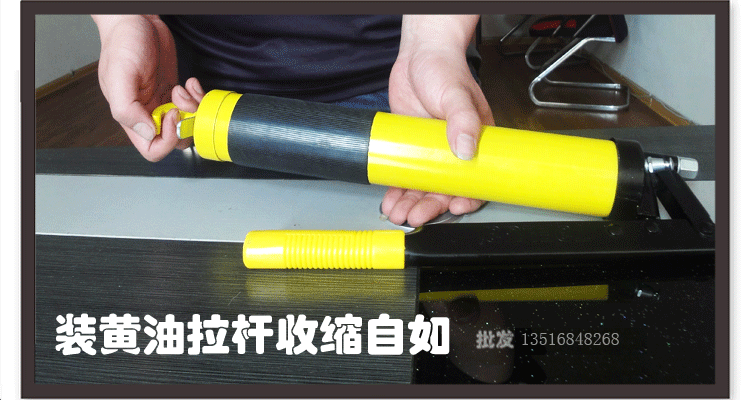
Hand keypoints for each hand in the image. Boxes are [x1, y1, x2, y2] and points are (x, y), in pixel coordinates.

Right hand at [93, 15, 190, 160]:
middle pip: (173, 141)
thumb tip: (145, 132)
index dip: (166, 140)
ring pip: (187, 124)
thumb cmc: (123, 43)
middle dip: (184, 124)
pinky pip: (193, 107)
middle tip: (181, 103)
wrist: (136, 20)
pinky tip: (189, 83)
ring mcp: (162, 103)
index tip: (171, 116)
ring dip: (192, 109)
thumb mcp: (119, 76)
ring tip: (183, 89)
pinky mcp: (175, 92)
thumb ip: (127, 109)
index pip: (151, 149)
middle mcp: (147, 113)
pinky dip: (197, 96)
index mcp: (130, 116)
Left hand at [382, 15, 493, 226]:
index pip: (476, 178)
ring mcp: (431, 151)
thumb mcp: (456, 95)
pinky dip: (399, 189)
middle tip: (416, 216)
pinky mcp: (410, 148)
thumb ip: (463, 121)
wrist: (419, 55)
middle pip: (445, 188)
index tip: (455, 205)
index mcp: (475, 141)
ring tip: (399, 214)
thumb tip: (466, 149)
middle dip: (431, 206)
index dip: (467, 196)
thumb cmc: (446, 70)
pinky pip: (406, 174)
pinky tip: (391, 199)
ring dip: (412, 203)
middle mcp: (454, 150)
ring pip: (424, 186)